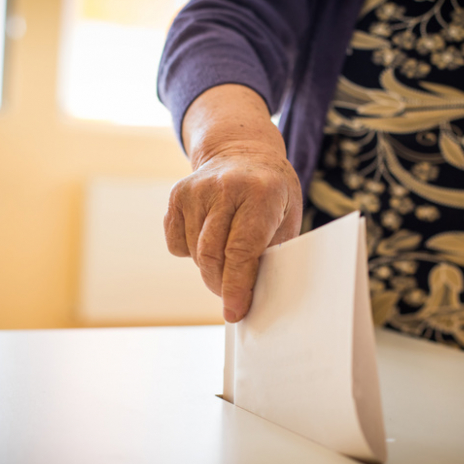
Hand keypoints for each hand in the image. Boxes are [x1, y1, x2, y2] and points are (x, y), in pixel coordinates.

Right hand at [164, 85, 302, 322]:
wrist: (242, 151)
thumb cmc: (271, 193)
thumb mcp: (287, 217)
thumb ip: (274, 252)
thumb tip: (257, 295)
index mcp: (261, 192)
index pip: (242, 250)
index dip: (237, 286)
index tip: (235, 312)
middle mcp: (225, 187)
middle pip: (212, 255)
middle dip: (221, 284)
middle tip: (232, 294)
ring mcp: (197, 189)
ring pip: (195, 253)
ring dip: (210, 268)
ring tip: (227, 255)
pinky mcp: (177, 194)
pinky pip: (176, 243)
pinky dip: (190, 252)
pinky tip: (209, 234)